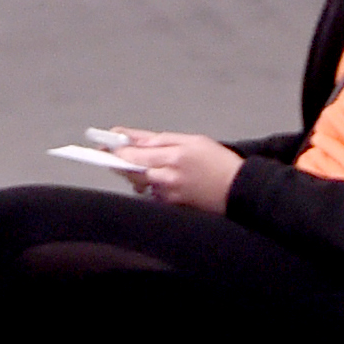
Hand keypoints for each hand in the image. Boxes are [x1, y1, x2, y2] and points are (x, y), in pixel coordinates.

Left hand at [106, 129, 238, 214]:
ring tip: (141, 165)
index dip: (116, 148)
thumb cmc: (219, 163)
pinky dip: (148, 185)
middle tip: (110, 153)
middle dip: (120, 161)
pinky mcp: (171, 206)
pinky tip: (156, 180)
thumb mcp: (191, 141)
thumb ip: (159, 139)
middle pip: (131, 170)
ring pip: (138, 183)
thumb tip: (133, 137)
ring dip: (133, 173)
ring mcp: (168, 195)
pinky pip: (150, 194)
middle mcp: (167, 178)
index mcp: (172, 157)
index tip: (103, 144)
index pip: (134, 153)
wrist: (239, 190)